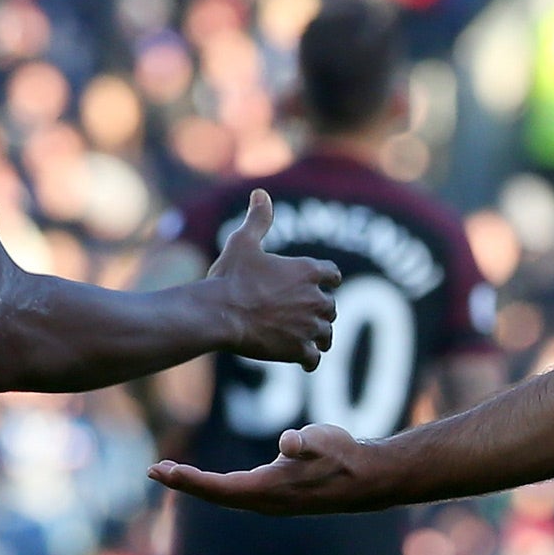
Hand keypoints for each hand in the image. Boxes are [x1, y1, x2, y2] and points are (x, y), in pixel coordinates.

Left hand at [150, 423, 382, 514]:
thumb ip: (304, 442)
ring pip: (224, 496)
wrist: (367, 479)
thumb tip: (289, 443)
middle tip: (154, 470)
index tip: (161, 470)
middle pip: (214, 495)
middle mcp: (265, 502)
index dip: (188, 479)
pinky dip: (214, 486)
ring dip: (196, 485)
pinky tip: (205, 479)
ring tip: (171, 472)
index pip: (218, 487)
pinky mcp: (276, 498)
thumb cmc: (343, 455)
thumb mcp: (323, 440)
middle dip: (184, 482)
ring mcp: (270, 502)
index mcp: (269, 489)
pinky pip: (236, 494)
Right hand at [206, 191, 340, 369]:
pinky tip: (303, 361)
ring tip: (309, 339)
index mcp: (306, 270)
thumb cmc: (231, 277)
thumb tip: (261, 193)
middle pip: (331, 306)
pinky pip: (315, 358)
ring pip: (327, 334)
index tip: (322, 284)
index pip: (333, 274)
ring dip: (319, 336)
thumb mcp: (243, 242)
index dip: (327, 279)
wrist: (220, 314)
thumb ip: (258, 219)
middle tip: (307, 314)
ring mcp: (309, 326)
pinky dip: (309, 359)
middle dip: (321, 310)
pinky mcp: (299, 350)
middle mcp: (315, 298)